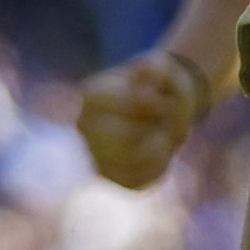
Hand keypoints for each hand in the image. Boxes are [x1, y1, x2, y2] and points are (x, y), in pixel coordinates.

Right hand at [77, 51, 209, 188]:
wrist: (160, 105)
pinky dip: (159, 167)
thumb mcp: (162, 67)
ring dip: (162, 147)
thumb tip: (145, 72)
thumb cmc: (159, 85)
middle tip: (165, 120)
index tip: (164, 99)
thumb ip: (154, 68)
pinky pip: (137, 182)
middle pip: (129, 138)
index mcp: (93, 94)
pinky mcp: (109, 176)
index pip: (133, 105)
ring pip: (134, 162)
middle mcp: (84, 125)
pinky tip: (159, 152)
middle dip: (158, 128)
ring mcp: (93, 153)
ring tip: (163, 135)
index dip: (159, 104)